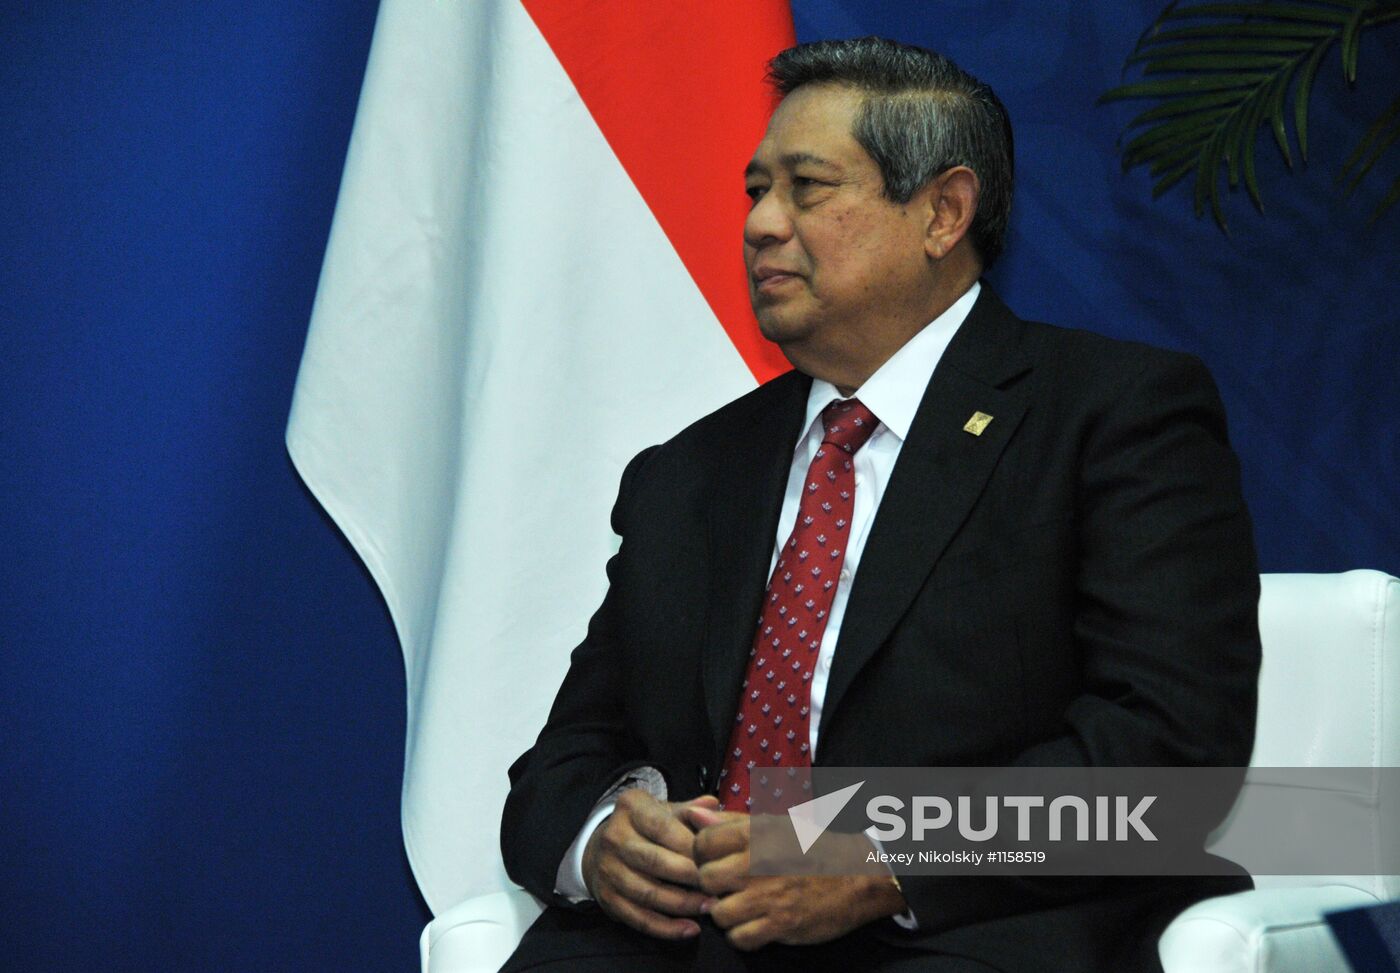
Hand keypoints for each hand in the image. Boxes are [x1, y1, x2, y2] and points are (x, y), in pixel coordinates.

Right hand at [581, 789, 720, 940]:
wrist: (601, 849)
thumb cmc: (645, 828)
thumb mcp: (664, 810)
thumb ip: (690, 811)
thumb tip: (712, 807)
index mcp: (630, 807)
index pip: (664, 827)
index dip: (692, 845)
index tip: (717, 857)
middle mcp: (614, 837)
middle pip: (655, 861)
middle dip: (691, 876)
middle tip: (718, 885)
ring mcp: (608, 870)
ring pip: (648, 893)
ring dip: (683, 904)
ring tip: (711, 907)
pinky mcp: (607, 899)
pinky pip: (639, 918)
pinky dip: (667, 928)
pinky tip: (690, 929)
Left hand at [687, 804, 906, 950]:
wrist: (860, 875)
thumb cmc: (814, 847)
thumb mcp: (775, 824)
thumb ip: (731, 822)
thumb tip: (694, 816)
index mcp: (757, 833)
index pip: (703, 842)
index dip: (702, 853)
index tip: (713, 859)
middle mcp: (758, 863)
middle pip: (705, 878)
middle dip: (712, 884)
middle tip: (726, 886)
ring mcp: (769, 896)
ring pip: (718, 912)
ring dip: (725, 913)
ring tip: (740, 906)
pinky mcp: (781, 924)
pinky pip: (740, 938)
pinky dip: (741, 935)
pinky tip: (752, 924)